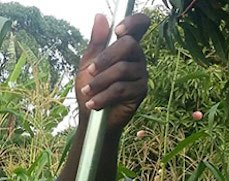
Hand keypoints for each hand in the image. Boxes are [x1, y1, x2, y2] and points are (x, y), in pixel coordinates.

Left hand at [75, 13, 149, 130]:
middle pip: (129, 44)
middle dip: (106, 58)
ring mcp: (141, 74)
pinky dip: (103, 96)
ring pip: (122, 69)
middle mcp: (137, 57)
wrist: (91, 116)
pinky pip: (121, 89)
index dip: (133, 22)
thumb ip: (96, 42)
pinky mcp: (141, 91)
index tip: (118, 30)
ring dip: (99, 82)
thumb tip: (100, 17)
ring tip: (87, 92)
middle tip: (90, 71)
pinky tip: (93, 103)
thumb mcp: (88, 63)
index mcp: (126, 46)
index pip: (140, 25)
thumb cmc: (90, 87)